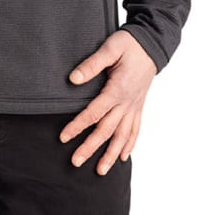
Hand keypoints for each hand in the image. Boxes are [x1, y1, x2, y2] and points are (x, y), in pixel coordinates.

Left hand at [59, 30, 156, 175]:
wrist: (151, 45)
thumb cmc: (129, 45)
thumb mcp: (109, 49)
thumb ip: (91, 65)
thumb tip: (73, 79)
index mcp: (117, 90)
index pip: (93, 113)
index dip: (77, 126)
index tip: (63, 137)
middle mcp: (127, 103)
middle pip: (106, 130)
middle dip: (90, 147)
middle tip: (75, 161)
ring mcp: (134, 106)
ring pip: (122, 135)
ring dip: (111, 154)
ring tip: (100, 170)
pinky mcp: (139, 106)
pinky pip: (135, 129)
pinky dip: (130, 144)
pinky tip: (124, 157)